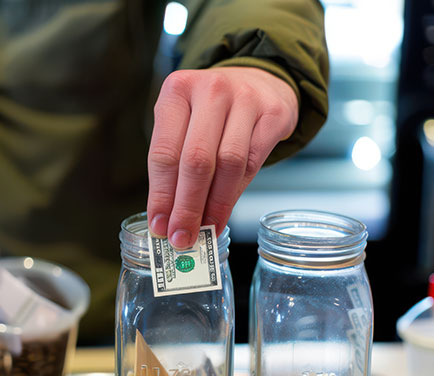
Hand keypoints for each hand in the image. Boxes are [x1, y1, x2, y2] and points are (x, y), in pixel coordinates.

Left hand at [147, 67, 298, 248]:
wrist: (258, 81)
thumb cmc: (211, 111)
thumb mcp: (183, 123)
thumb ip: (174, 165)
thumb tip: (168, 219)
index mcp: (176, 91)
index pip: (164, 152)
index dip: (161, 195)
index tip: (159, 226)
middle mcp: (210, 90)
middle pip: (196, 160)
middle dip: (187, 206)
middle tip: (182, 236)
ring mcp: (245, 98)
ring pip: (228, 164)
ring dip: (214, 205)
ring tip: (204, 230)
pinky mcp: (273, 114)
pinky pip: (252, 162)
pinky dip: (236, 193)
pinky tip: (224, 213)